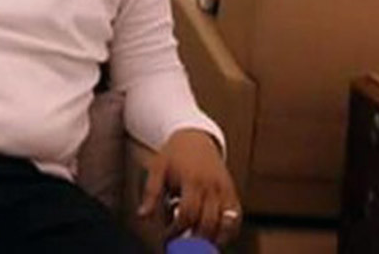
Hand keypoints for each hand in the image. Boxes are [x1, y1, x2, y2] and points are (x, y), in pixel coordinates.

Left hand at [137, 129, 240, 245]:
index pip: (187, 213)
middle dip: (194, 240)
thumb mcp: (158, 168)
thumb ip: (151, 193)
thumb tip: (143, 216)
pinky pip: (236, 218)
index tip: (167, 238)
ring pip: (225, 224)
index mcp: (191, 180)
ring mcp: (224, 189)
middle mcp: (211, 186)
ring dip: (212, 240)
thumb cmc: (174, 154)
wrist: (196, 137)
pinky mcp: (232, 192)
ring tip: (197, 246)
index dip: (177, 230)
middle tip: (182, 248)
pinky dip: (228, 232)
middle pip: (207, 222)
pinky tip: (215, 239)